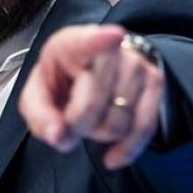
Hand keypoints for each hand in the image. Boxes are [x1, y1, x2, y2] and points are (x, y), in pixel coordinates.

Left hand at [19, 24, 164, 168]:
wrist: (89, 70)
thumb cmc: (60, 82)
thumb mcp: (38, 95)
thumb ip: (40, 116)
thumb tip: (58, 136)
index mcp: (70, 44)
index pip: (86, 41)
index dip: (99, 39)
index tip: (113, 36)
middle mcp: (108, 49)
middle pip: (92, 106)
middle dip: (77, 125)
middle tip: (70, 118)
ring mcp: (135, 63)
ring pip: (118, 122)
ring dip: (100, 134)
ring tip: (91, 119)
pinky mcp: (154, 81)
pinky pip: (144, 128)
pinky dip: (127, 149)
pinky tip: (112, 156)